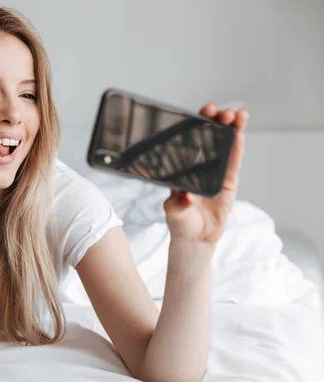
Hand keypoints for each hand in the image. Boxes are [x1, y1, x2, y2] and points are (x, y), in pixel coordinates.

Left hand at [163, 103, 248, 243]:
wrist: (195, 237)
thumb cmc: (180, 221)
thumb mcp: (174, 212)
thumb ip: (178, 204)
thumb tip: (185, 196)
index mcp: (182, 169)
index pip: (188, 142)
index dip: (194, 126)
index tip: (199, 114)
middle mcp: (199, 167)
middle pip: (208, 139)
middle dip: (214, 122)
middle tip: (219, 110)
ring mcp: (215, 173)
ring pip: (224, 147)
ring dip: (231, 129)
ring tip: (237, 114)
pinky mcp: (228, 182)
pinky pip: (234, 163)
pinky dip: (238, 148)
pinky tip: (241, 134)